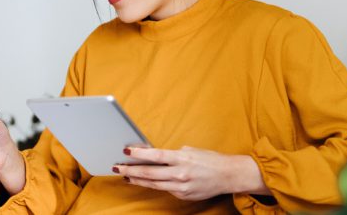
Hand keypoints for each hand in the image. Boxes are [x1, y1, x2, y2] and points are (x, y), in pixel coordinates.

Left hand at [115, 146, 269, 200]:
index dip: (139, 154)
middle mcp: (180, 173)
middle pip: (150, 173)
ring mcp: (181, 187)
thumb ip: (171, 154)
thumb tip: (152, 153)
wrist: (228, 176)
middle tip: (118, 167)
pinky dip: (154, 185)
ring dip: (138, 180)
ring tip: (126, 176)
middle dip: (131, 170)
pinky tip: (145, 181)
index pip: (156, 156)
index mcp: (182, 158)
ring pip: (154, 184)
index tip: (126, 152)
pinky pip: (165, 189)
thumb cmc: (209, 160)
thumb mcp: (190, 150)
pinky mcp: (183, 196)